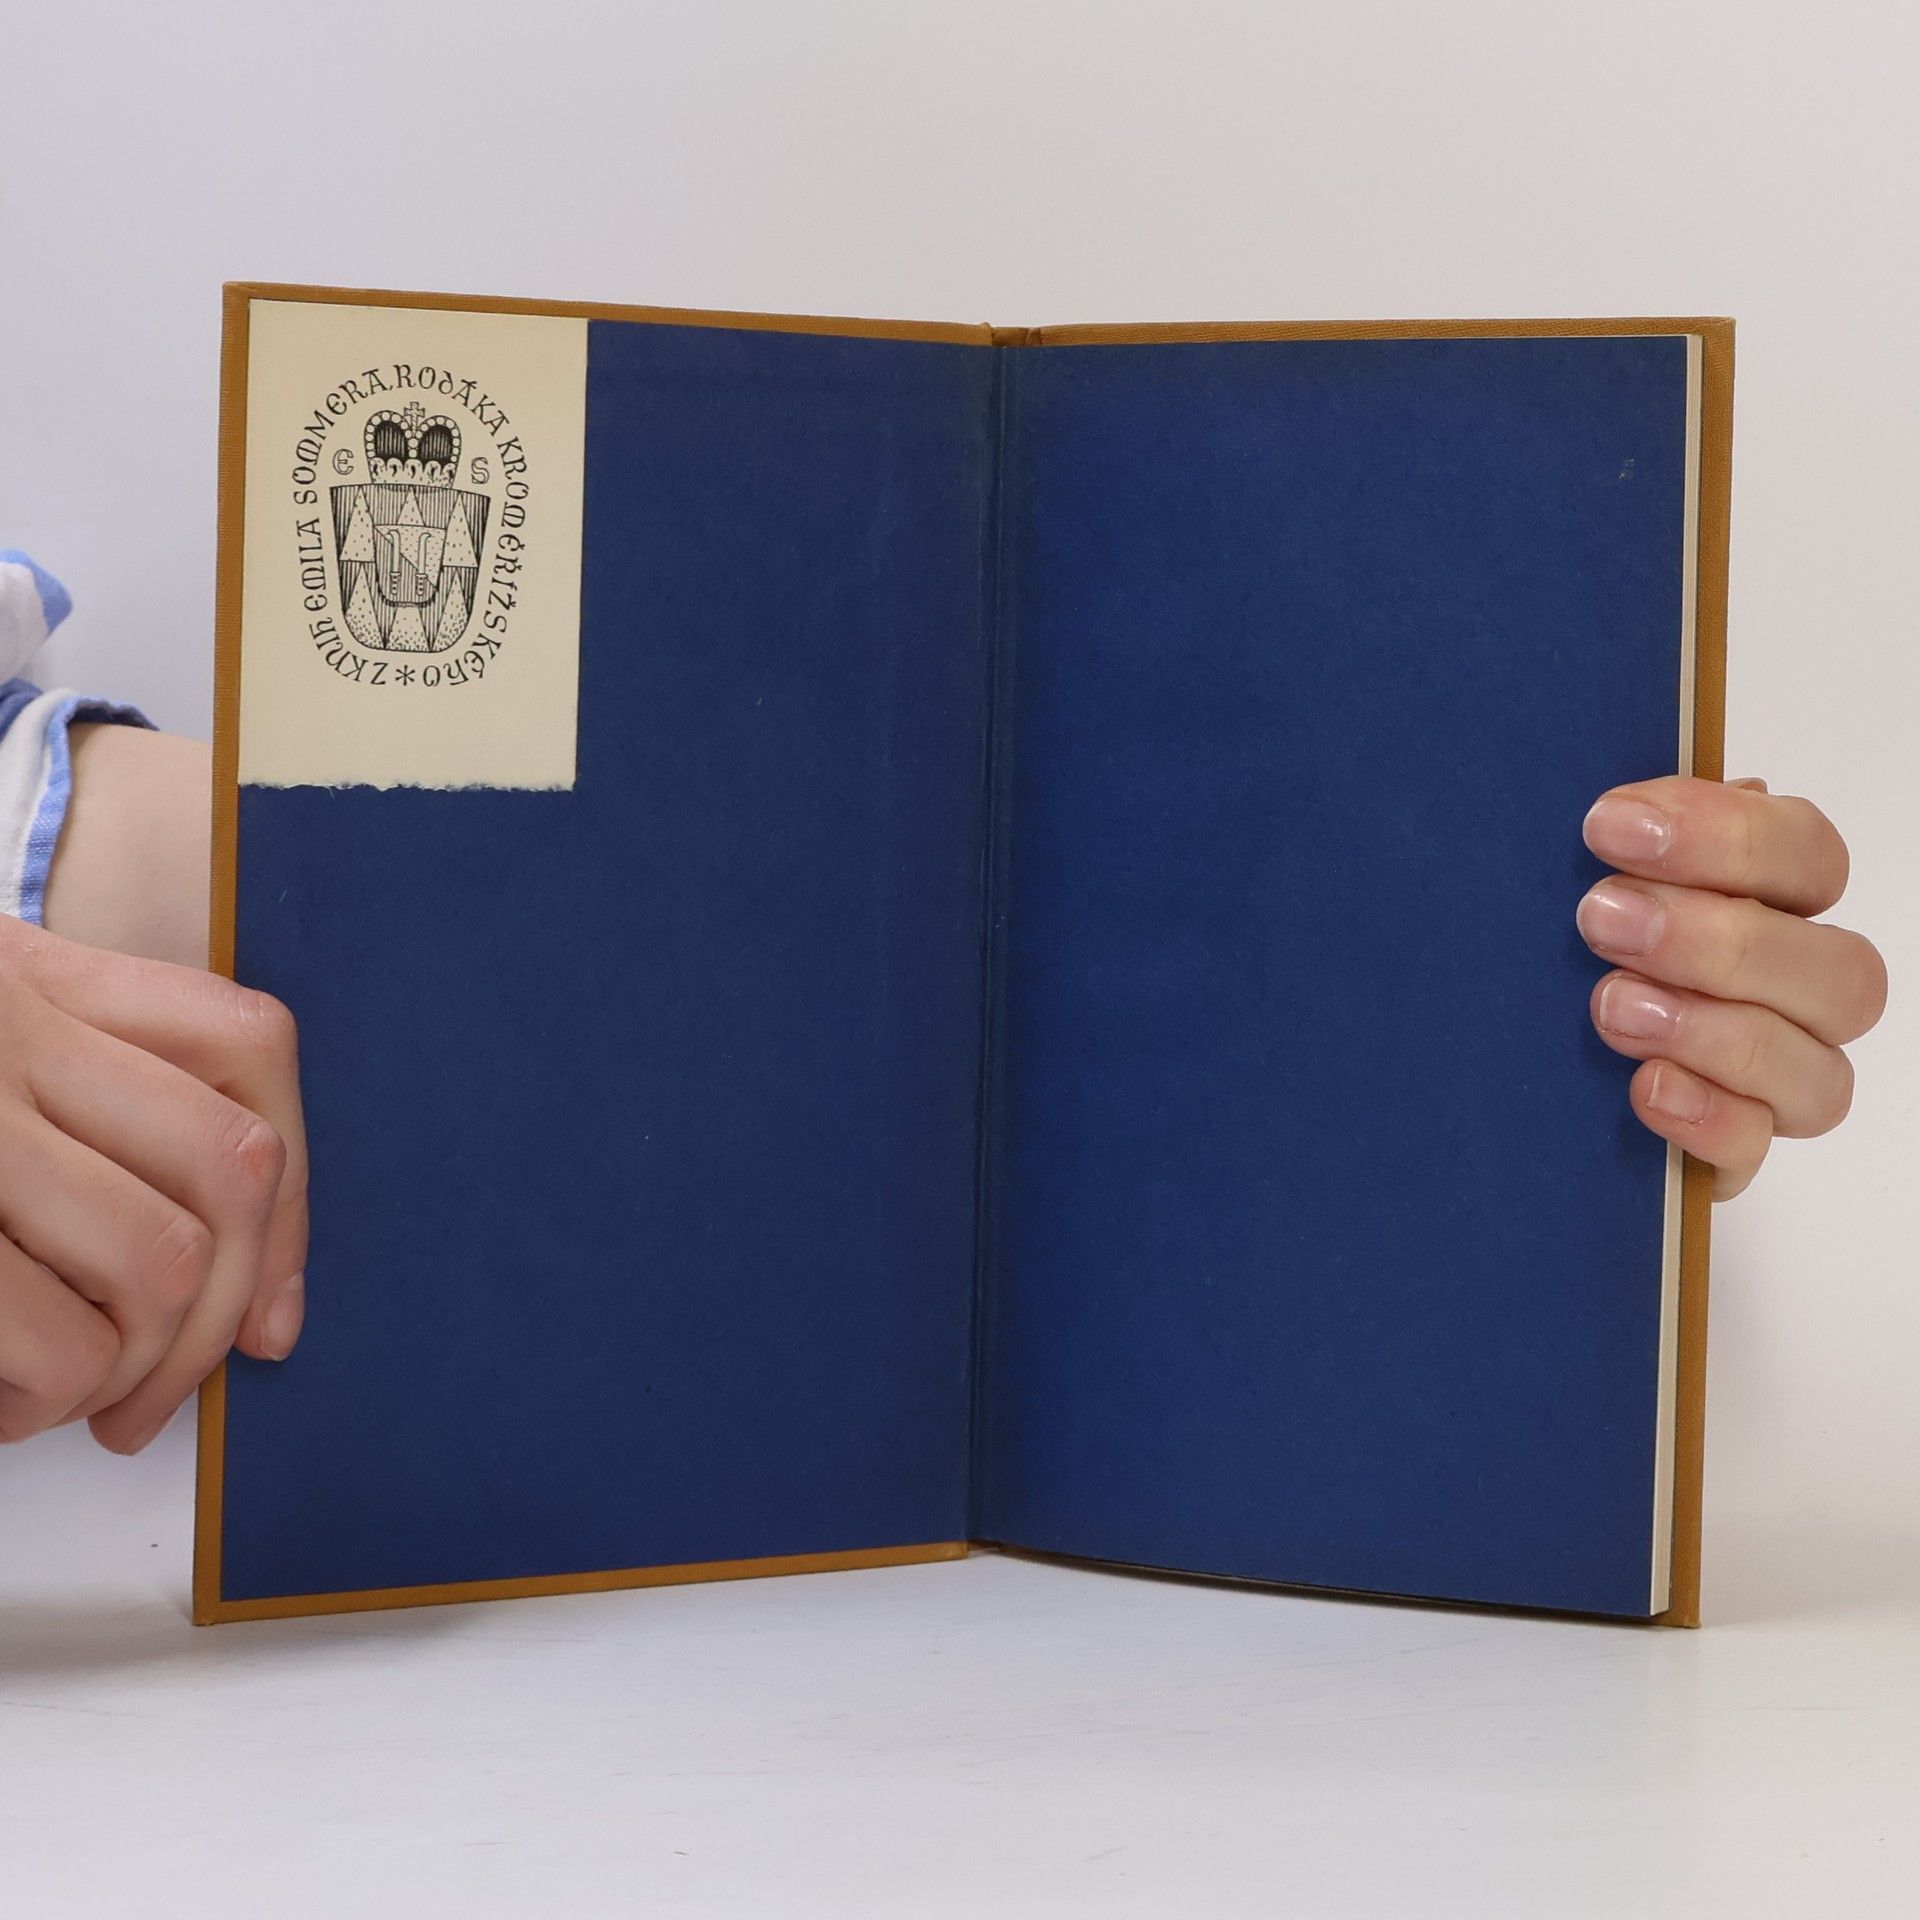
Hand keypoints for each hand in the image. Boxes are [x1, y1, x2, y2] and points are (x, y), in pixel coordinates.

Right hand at [0, 913, 307, 1450]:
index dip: (290, 1193)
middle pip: (230, 1170)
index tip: (274, 1313)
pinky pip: (51, 1339)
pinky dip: (45, 1399)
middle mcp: (7, 1030)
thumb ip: (93, 1102)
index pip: (248, 1047)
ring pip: (158, 1260)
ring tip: (68, 1397)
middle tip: (155, 1393)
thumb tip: (255, 1299)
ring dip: (137, 1364)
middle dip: (220, 1312)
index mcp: (36, 979)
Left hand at [1578, 776, 1885, 1199]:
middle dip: (1719, 940)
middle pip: (1842, 971)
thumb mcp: (1562, 876)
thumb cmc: (1551, 945)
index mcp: (1771, 902)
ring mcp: (1775, 1081)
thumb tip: (1633, 801)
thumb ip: (1617, 839)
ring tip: (1611, 1006)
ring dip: (1713, 1031)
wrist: (1496, 1063)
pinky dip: (1706, 1115)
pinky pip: (1756, 1147)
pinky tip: (1644, 1086)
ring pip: (1818, 1070)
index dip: (1726, 835)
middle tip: (1599, 919)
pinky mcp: (1728, 1150)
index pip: (1807, 854)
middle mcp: (1795, 992)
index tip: (1608, 824)